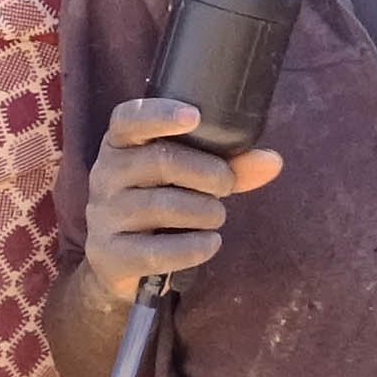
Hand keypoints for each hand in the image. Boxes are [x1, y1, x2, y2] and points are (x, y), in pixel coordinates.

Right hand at [78, 96, 281, 304]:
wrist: (118, 262)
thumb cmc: (159, 204)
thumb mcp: (188, 179)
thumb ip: (229, 167)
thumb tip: (273, 162)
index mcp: (121, 145)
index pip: (129, 119)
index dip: (160, 114)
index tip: (195, 116)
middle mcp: (105, 174)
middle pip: (161, 161)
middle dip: (208, 173)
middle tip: (226, 185)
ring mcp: (103, 215)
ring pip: (163, 206)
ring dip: (205, 212)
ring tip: (215, 216)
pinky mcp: (109, 254)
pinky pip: (157, 251)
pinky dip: (194, 247)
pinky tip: (210, 243)